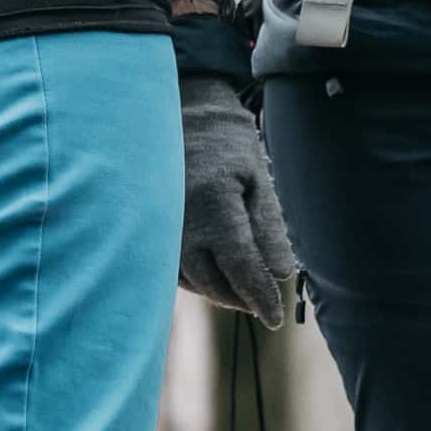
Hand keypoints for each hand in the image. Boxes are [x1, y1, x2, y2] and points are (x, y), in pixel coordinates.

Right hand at [178, 68, 304, 324]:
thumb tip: (283, 274)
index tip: (276, 317)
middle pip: (213, 282)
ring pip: (189, 280)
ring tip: (242, 294)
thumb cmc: (226, 143)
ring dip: (217, 292)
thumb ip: (270, 227)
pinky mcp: (147, 227)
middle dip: (240, 299)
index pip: (241, 268)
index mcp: (214, 206)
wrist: (180, 113)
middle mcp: (180, 221)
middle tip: (262, 307)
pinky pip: (170, 267)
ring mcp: (159, 226)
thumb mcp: (257, 178)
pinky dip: (194, 279)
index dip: (260, 297)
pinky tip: (213, 277)